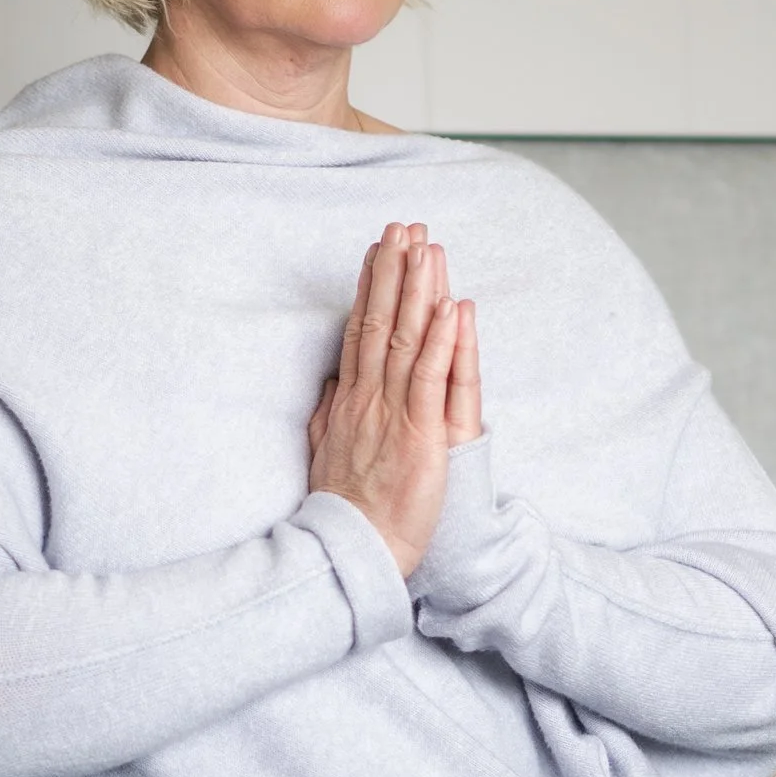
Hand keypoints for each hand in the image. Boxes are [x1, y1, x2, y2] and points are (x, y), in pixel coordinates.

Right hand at [307, 222, 481, 577]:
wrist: (353, 550)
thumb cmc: (345, 508)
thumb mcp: (327, 451)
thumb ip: (329, 413)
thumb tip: (332, 381)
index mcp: (349, 400)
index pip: (360, 330)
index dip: (371, 286)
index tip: (379, 249)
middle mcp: (367, 397)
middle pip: (380, 321)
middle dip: (394, 271)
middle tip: (404, 226)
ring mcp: (392, 412)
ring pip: (405, 339)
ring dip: (417, 290)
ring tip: (426, 246)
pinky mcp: (419, 433)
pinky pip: (430, 378)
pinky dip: (440, 340)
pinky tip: (448, 307)